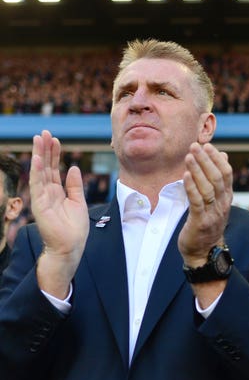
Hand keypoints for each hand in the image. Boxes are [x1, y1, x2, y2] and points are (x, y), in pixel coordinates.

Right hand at [30, 130, 88, 296]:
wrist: (70, 247)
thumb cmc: (74, 228)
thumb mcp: (79, 202)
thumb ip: (75, 185)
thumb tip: (74, 168)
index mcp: (57, 192)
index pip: (54, 169)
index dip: (55, 154)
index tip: (55, 139)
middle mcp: (48, 192)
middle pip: (46, 167)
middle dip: (45, 150)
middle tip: (44, 132)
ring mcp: (42, 198)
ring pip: (40, 172)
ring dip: (39, 155)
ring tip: (39, 139)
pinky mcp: (39, 205)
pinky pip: (37, 185)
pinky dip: (37, 172)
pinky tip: (37, 159)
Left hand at [178, 143, 232, 267]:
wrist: (204, 251)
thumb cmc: (207, 222)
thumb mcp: (216, 200)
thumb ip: (218, 178)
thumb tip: (223, 155)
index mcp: (227, 197)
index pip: (226, 173)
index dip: (217, 159)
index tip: (207, 146)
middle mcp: (223, 204)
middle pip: (217, 178)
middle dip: (206, 160)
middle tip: (195, 146)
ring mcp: (213, 213)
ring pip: (208, 188)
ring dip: (198, 170)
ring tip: (189, 156)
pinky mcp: (201, 222)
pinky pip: (197, 202)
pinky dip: (192, 187)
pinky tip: (185, 176)